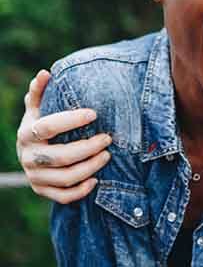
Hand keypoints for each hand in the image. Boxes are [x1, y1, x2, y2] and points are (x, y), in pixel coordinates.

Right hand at [16, 70, 111, 203]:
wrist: (29, 154)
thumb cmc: (40, 126)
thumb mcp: (37, 109)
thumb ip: (40, 92)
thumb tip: (45, 73)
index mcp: (27, 133)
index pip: (48, 126)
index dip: (71, 120)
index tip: (94, 114)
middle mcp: (28, 157)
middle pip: (61, 156)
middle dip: (88, 148)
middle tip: (108, 138)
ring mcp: (35, 176)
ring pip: (65, 178)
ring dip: (90, 167)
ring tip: (108, 155)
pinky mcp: (42, 191)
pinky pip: (63, 196)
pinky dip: (81, 190)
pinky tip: (96, 180)